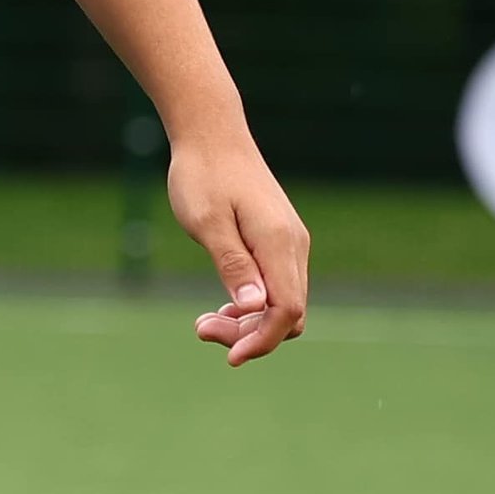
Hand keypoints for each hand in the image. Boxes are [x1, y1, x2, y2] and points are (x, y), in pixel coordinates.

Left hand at [168, 131, 310, 366]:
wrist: (212, 136)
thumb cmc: (202, 176)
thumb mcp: (207, 223)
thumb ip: (233, 266)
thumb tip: (256, 309)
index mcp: (279, 242)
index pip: (288, 310)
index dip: (263, 340)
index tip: (229, 357)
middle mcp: (293, 246)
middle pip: (290, 313)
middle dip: (252, 335)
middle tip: (201, 328)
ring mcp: (289, 243)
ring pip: (284, 303)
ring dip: (250, 323)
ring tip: (204, 322)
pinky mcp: (279, 241)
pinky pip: (276, 287)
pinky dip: (253, 306)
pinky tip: (222, 309)